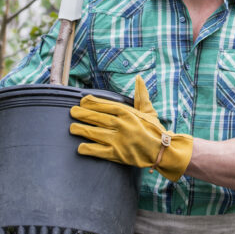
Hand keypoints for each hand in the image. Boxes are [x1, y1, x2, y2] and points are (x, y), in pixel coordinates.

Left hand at [69, 76, 192, 181]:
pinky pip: (99, 151)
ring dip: (82, 130)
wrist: (162, 150)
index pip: (106, 105)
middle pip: (98, 118)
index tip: (82, 101)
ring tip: (72, 128)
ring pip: (95, 133)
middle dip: (84, 114)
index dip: (93, 103)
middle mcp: (122, 125)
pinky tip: (80, 147)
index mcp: (128, 113)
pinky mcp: (117, 154)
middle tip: (72, 112)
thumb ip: (141, 94)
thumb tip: (139, 78)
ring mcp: (119, 140)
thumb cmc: (155, 129)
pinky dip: (89, 149)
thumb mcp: (148, 110)